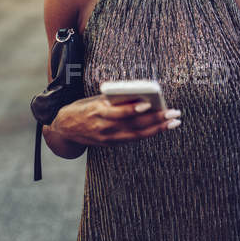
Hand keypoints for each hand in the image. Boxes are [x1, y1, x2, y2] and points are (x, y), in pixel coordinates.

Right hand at [51, 94, 180, 146]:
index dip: (134, 109)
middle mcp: (104, 126)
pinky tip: (160, 128)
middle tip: (174, 113)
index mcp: (98, 111)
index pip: (119, 112)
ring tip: (173, 122)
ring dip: (158, 128)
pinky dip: (148, 133)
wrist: (65, 128)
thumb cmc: (84, 108)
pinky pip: (133, 139)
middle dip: (157, 119)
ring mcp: (108, 138)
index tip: (149, 103)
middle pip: (134, 124)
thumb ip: (115, 100)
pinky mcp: (111, 144)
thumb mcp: (96, 99)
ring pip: (137, 134)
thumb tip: (141, 96)